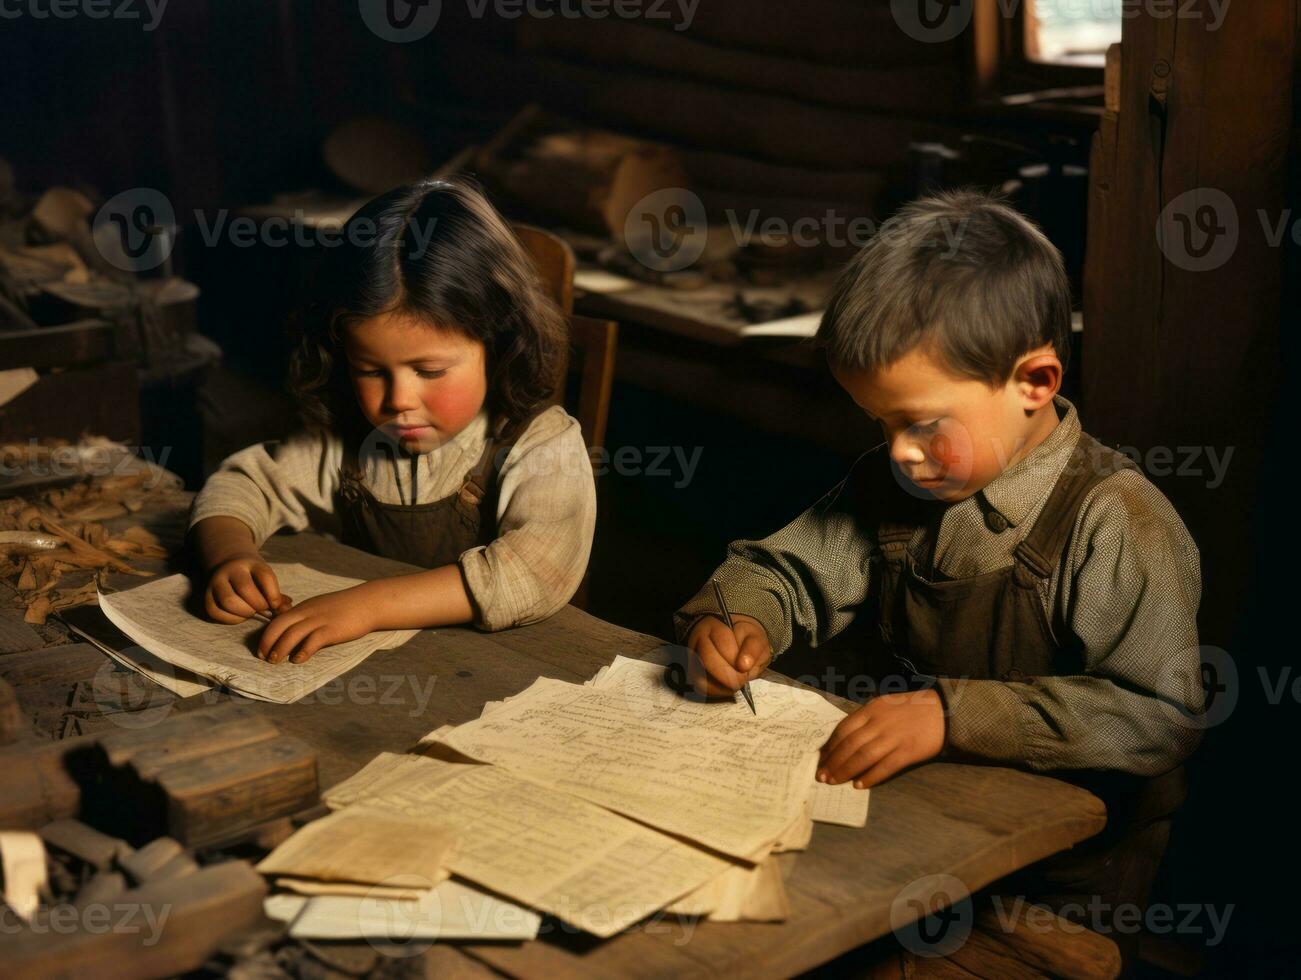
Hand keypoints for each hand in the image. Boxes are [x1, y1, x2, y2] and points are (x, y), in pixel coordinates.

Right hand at [205, 556, 292, 623]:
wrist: (227, 566)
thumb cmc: (254, 578)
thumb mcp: (266, 580)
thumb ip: (277, 596)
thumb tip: (286, 610)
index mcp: (252, 563)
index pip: (264, 576)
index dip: (274, 594)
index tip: (276, 605)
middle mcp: (231, 571)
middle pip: (245, 588)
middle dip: (258, 604)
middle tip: (264, 610)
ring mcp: (216, 582)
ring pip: (228, 601)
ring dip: (244, 612)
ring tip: (251, 612)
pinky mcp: (206, 596)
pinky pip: (215, 611)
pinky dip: (231, 619)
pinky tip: (240, 616)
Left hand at [255, 585, 377, 663]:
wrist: (369, 602)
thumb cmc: (345, 607)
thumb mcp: (320, 607)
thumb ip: (306, 617)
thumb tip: (292, 632)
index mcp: (304, 607)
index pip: (277, 620)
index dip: (266, 635)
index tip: (262, 649)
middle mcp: (308, 612)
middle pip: (279, 626)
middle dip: (268, 642)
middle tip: (264, 658)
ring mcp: (320, 620)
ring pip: (292, 633)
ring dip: (280, 649)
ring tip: (275, 662)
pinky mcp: (333, 629)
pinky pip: (313, 640)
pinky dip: (303, 651)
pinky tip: (298, 660)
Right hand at [685, 613, 771, 696]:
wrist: (734, 644)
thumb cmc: (743, 640)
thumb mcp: (755, 637)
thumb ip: (753, 647)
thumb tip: (744, 665)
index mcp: (714, 625)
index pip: (722, 640)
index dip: (735, 657)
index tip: (746, 667)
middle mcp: (698, 640)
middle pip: (707, 659)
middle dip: (728, 675)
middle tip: (742, 679)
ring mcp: (692, 658)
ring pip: (700, 677)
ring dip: (722, 686)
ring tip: (736, 682)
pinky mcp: (692, 675)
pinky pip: (701, 688)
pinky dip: (717, 692)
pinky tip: (728, 687)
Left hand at [817, 688, 945, 788]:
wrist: (943, 710)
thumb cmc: (911, 708)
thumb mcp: (884, 705)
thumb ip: (866, 719)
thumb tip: (846, 739)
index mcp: (872, 709)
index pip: (843, 729)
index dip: (830, 746)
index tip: (820, 759)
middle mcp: (879, 722)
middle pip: (850, 744)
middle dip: (833, 762)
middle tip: (822, 776)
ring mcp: (894, 737)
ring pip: (863, 756)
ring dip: (846, 771)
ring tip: (834, 782)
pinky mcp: (908, 751)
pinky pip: (885, 766)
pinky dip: (870, 777)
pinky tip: (859, 785)